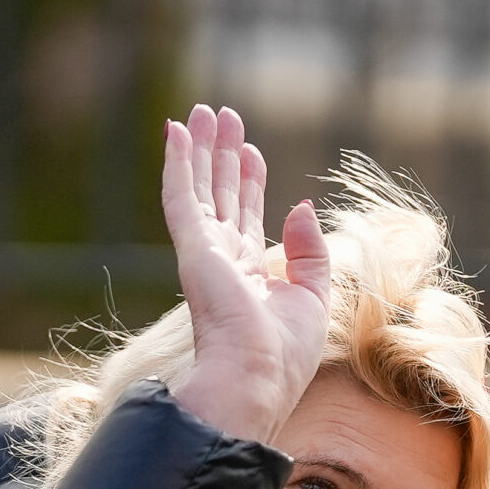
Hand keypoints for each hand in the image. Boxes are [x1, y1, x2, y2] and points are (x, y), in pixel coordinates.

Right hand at [162, 104, 331, 444]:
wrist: (255, 377)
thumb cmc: (285, 353)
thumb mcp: (313, 297)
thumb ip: (309, 251)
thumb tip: (302, 207)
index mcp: (249, 276)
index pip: (247, 217)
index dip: (250, 180)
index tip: (252, 150)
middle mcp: (223, 260)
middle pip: (221, 194)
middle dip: (221, 155)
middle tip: (222, 117)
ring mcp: (204, 252)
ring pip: (200, 187)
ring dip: (200, 148)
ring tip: (202, 111)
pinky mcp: (193, 248)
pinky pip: (181, 195)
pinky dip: (178, 162)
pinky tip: (176, 131)